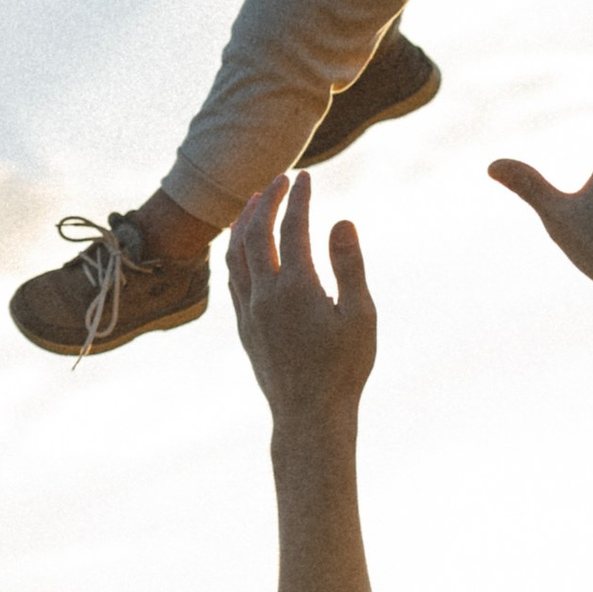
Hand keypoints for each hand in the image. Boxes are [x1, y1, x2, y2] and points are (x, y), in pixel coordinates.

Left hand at [229, 175, 376, 424]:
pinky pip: (232, 278)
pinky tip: (245, 246)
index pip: (292, 228)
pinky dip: (236, 251)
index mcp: (297, 287)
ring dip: (244, 222)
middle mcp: (265, 294)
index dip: (298, 198)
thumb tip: (342, 221)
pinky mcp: (244, 326)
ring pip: (235, 253)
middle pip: (256, 232)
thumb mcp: (360, 316)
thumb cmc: (343, 368)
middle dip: (266, 200)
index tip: (305, 176)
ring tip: (255, 201)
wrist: (309, 415)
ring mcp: (249, 311)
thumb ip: (350, 266)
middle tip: (281, 179)